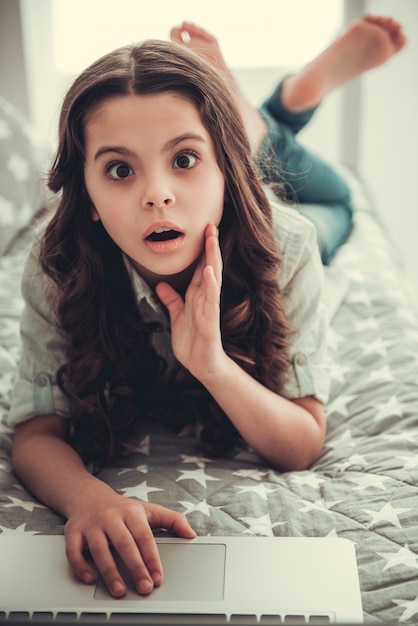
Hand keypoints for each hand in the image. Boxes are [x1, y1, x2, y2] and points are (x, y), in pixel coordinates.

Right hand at [64, 490, 195, 596]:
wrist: (88, 496)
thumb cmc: (122, 508)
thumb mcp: (149, 509)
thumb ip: (172, 520)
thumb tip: (191, 534)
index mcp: (131, 511)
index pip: (144, 536)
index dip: (151, 558)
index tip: (158, 578)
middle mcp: (111, 517)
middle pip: (124, 544)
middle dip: (135, 567)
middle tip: (144, 588)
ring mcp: (91, 524)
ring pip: (99, 549)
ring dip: (109, 571)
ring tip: (119, 590)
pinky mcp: (73, 531)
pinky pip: (73, 550)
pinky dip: (80, 566)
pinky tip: (91, 579)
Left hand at [156, 224, 224, 382]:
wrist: (201, 366)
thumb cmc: (193, 342)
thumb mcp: (177, 316)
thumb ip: (172, 300)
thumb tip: (162, 285)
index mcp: (197, 296)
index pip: (200, 268)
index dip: (202, 250)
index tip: (203, 230)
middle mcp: (205, 298)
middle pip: (208, 267)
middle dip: (210, 246)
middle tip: (211, 225)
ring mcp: (209, 308)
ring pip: (212, 278)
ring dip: (212, 258)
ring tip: (212, 239)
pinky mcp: (210, 320)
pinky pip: (210, 300)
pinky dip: (210, 285)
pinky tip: (209, 271)